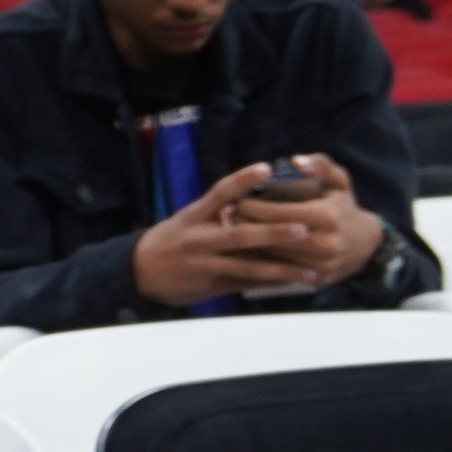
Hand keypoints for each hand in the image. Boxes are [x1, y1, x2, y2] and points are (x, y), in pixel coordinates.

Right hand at [131, 162, 370, 303]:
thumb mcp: (187, 221)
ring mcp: (207, 262)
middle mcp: (200, 237)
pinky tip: (293, 284)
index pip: (221, 192)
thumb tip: (254, 206)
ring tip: (311, 269)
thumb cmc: (170, 240)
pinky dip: (271, 284)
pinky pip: (247, 284)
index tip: (266, 168)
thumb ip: (217, 215)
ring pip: (249, 266)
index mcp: (194, 215)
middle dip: (274, 232)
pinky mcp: (212, 284)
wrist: (140, 270)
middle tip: (304, 228)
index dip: (243, 180)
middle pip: (241, 234)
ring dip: (283, 268)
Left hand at [228, 158, 385, 287]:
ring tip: (228, 231)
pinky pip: (283, 273)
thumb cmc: (344, 205)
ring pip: (276, 258)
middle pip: (275, 236)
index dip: (254, 207)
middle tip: (224, 215)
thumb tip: (295, 162)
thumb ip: (319, 164)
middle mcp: (325, 244)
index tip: (234, 199)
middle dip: (246, 226)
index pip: (280, 213)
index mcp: (327, 217)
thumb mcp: (338, 180)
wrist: (368, 245)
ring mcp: (322, 265)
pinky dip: (262, 262)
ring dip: (249, 246)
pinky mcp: (317, 280)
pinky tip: (243, 251)